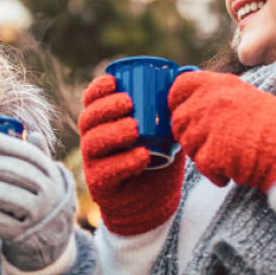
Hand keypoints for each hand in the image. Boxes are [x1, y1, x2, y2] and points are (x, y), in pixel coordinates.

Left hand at [0, 129, 75, 271]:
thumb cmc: (39, 196)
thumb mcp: (45, 176)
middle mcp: (49, 193)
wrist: (50, 237)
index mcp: (51, 173)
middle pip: (15, 174)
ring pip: (6, 196)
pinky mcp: (21, 235)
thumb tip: (32, 133)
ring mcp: (37, 215)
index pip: (28, 154)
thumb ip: (38, 155)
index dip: (4, 144)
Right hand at [78, 74, 184, 235]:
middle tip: (128, 103)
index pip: (91, 101)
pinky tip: (142, 155)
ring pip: (93, 143)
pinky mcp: (101, 185)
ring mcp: (94, 163)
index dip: (97, 89)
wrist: (155, 202)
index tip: (113, 80)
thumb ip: (171, 106)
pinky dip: (124, 162)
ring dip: (113, 132)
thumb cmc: (159, 159)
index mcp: (104, 122)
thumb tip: (187, 72)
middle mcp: (93, 140)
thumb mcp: (165, 130)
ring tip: (135, 128)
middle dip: (105, 108)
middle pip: (88, 119)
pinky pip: (106, 171)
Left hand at [168, 71, 275, 191]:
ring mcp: (206, 128)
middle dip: (189, 133)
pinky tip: (232, 170)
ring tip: (227, 155)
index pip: (179, 86)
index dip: (177, 100)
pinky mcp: (209, 154)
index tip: (183, 110)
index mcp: (217, 84)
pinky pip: (200, 165)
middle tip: (211, 142)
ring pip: (187, 144)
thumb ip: (217, 96)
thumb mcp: (245, 96)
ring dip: (201, 153)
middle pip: (178, 119)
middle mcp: (208, 102)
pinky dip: (214, 173)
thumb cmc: (274, 125)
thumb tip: (193, 103)